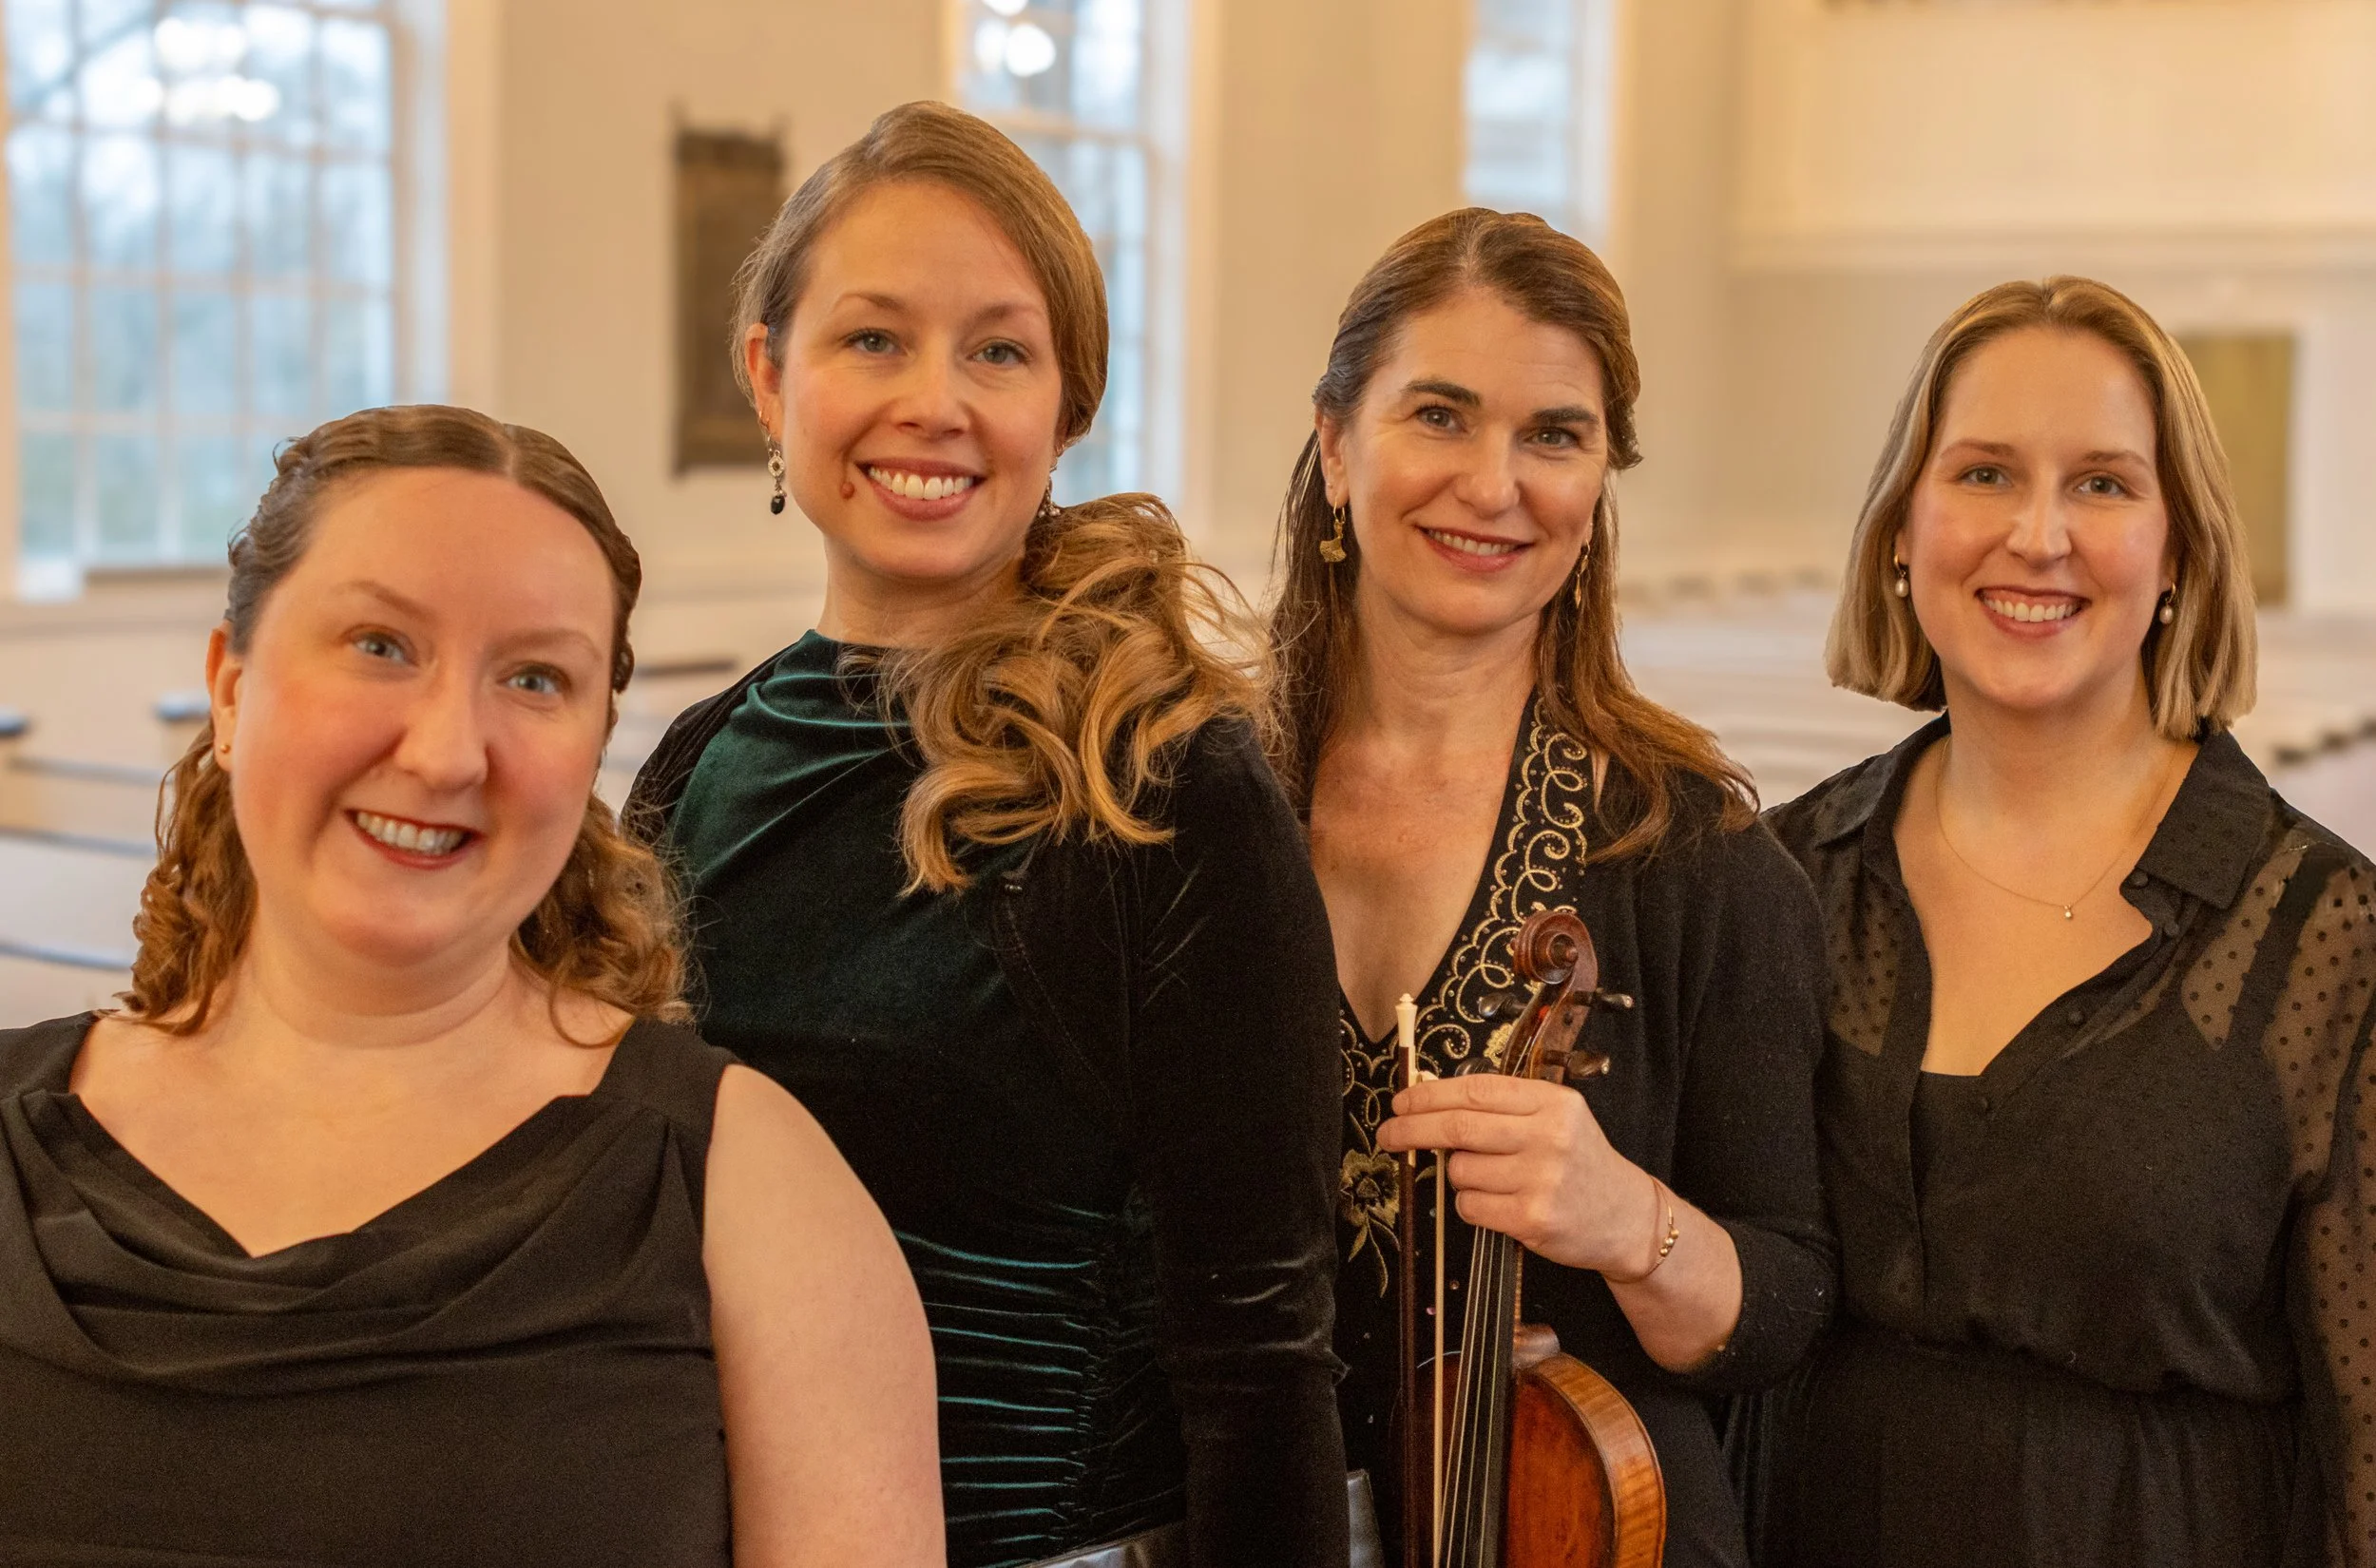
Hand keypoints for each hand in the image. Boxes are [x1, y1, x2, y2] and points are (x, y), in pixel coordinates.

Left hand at [1377, 1072, 1655, 1275]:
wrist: (1626, 1216)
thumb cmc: (1579, 1163)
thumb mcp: (1555, 1119)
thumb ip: (1502, 1108)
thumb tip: (1428, 1100)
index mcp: (1551, 1102)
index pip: (1474, 1091)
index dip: (1428, 1095)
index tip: (1401, 1102)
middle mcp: (1549, 1136)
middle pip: (1458, 1127)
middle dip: (1412, 1129)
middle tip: (1389, 1133)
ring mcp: (1541, 1179)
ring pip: (1460, 1171)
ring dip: (1458, 1176)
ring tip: (1490, 1179)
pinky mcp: (1532, 1218)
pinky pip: (1470, 1206)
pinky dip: (1471, 1205)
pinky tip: (1499, 1204)